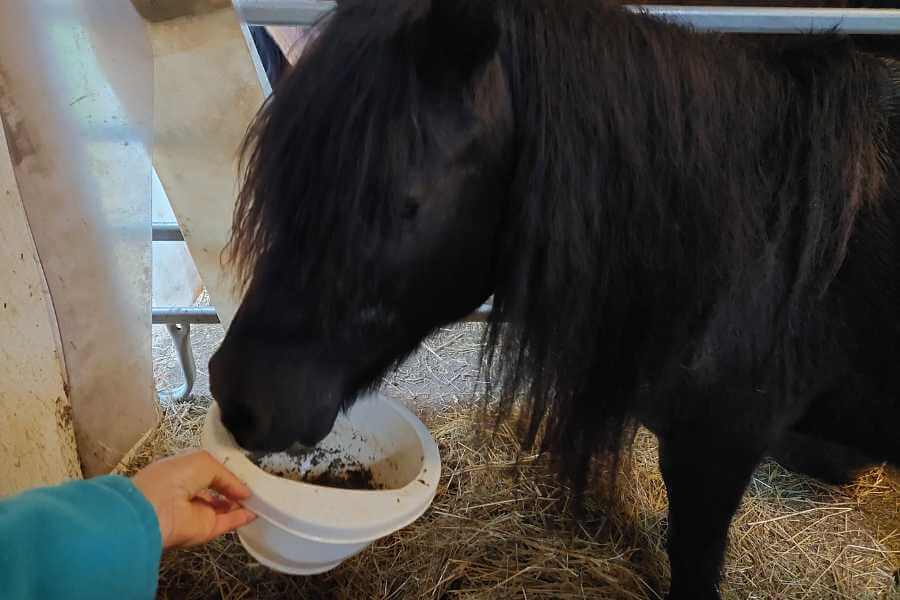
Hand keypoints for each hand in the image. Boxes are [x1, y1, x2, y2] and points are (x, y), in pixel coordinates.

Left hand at [131, 449, 255, 548]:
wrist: (154, 510)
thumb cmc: (174, 477)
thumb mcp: (204, 462)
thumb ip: (227, 476)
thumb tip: (243, 491)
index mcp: (179, 473)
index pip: (204, 472)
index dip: (223, 472)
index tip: (242, 472)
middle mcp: (185, 493)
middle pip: (213, 492)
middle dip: (231, 489)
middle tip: (252, 485)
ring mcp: (194, 513)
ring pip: (221, 509)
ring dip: (238, 504)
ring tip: (259, 498)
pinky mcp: (203, 530)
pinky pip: (226, 523)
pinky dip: (240, 519)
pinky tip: (254, 512)